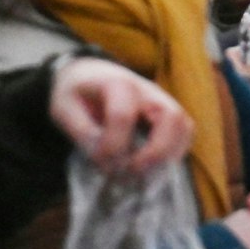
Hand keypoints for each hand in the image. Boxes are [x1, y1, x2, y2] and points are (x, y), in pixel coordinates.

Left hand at [48, 57, 191, 173]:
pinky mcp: (168, 113)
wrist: (87, 75)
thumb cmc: (76, 93)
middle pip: (171, 117)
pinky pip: (185, 132)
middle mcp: (147, 90)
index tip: (99, 160)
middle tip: (133, 172)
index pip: (123, 115)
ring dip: (170, 154)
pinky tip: (154, 167)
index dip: (112, 144)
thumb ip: (82, 133)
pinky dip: (175, 152)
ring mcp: (162, 101)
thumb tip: (106, 159)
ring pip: (184, 125)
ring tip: (146, 173)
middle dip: (156, 151)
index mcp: (117, 83)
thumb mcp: (63, 109)